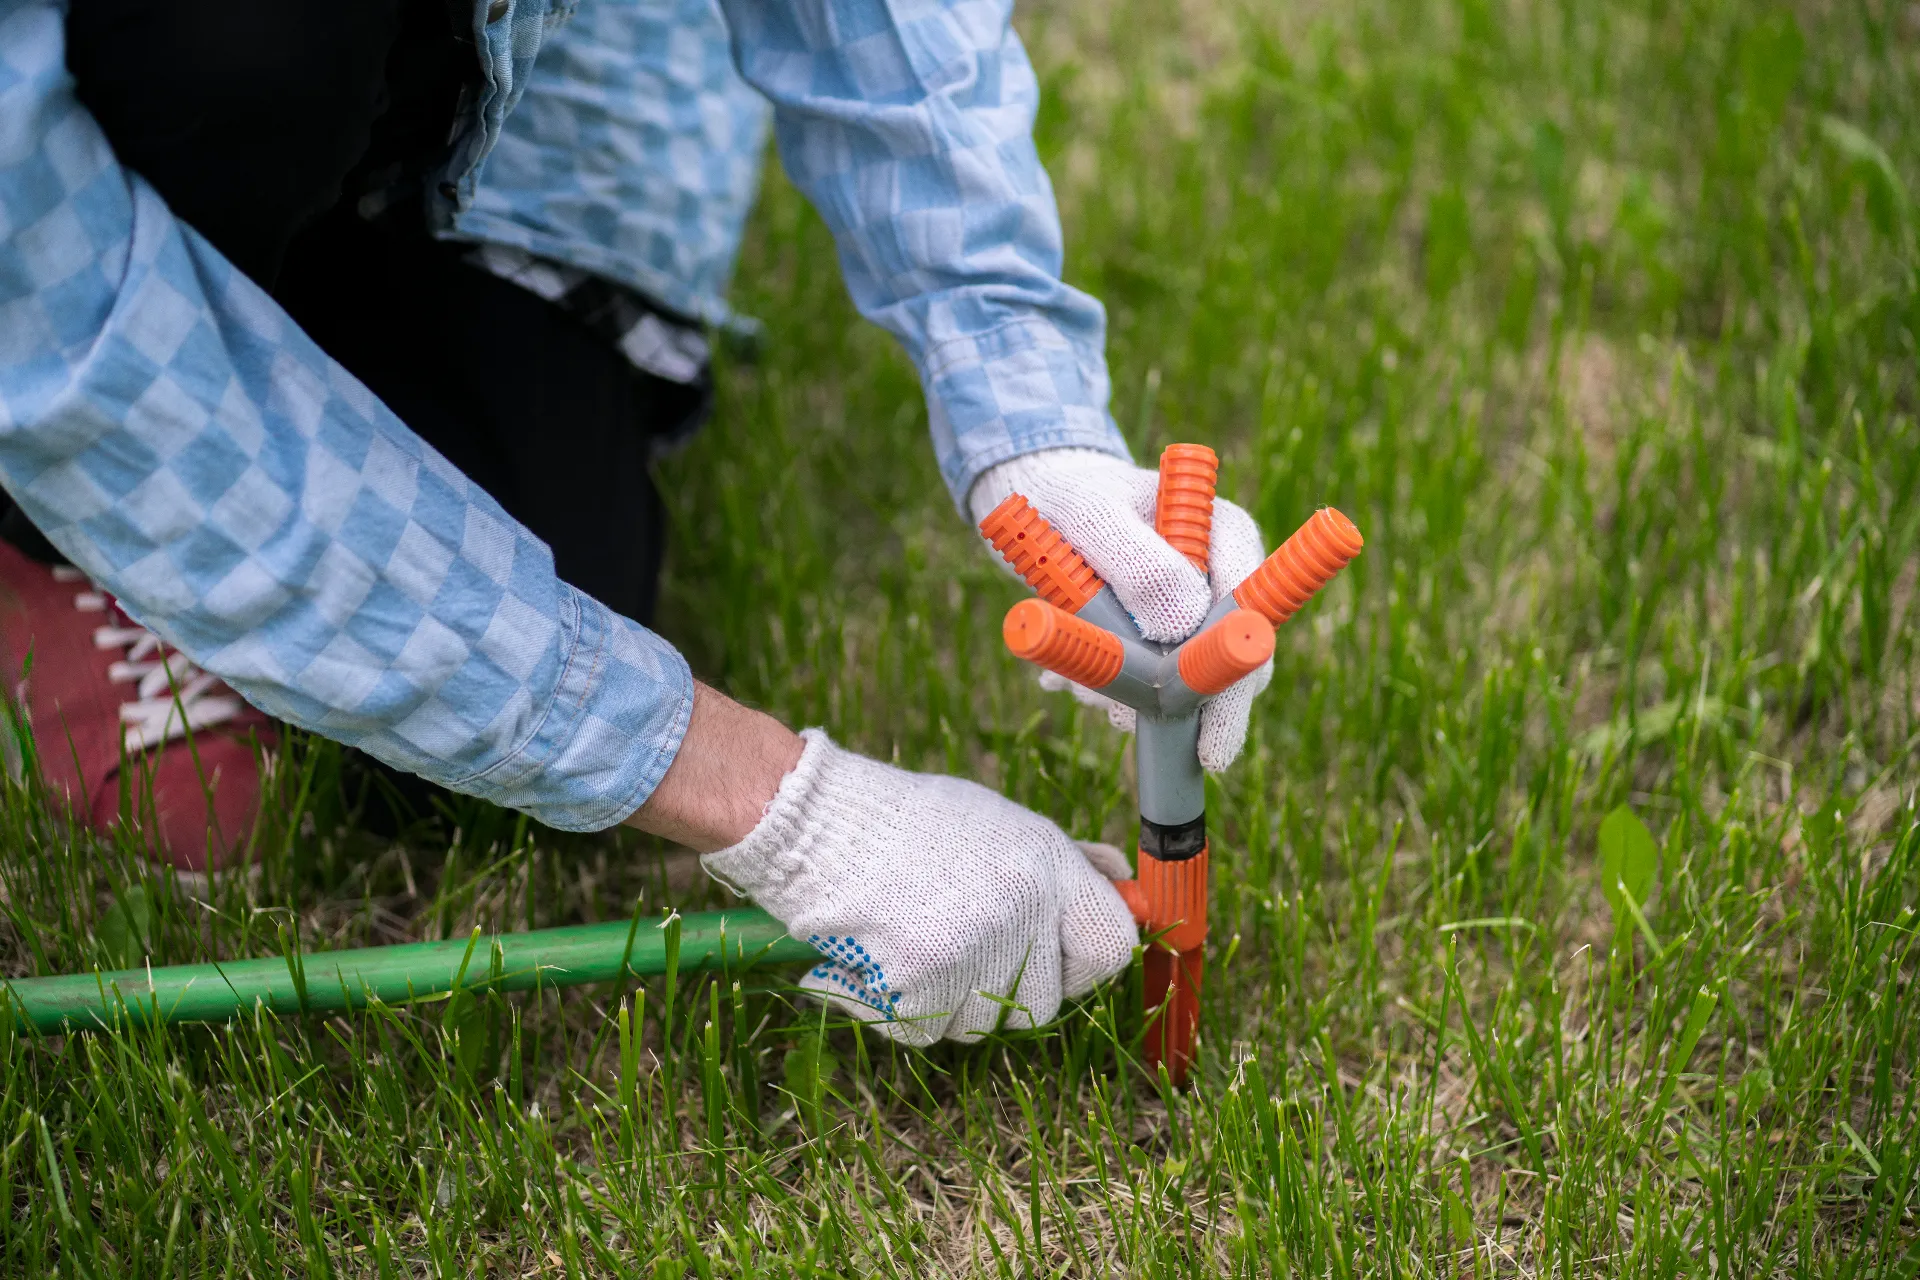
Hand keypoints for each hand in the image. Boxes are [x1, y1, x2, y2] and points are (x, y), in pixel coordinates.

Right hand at [699, 730, 1138, 1044]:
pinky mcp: (918, 993)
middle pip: (1046, 1004)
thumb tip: (1126, 887)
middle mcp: (1017, 913)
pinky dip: (907, 1008)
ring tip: (919, 939)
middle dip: (1013, 989)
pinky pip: (930, 1031)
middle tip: (968, 946)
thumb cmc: (911, 824)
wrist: (817, 826)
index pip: (1111, 946)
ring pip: (984, 1025)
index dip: (1087, 962)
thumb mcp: (1002, 823)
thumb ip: (1065, 862)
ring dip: (957, 1001)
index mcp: (1044, 866)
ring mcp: (968, 958)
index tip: (1062, 958)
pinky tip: (886, 957)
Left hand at [968, 447, 1272, 770]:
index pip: (1249, 610)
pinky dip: (1108, 690)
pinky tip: (1067, 678)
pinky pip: (1143, 681)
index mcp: (1223, 534)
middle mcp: (1217, 576)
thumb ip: (1140, 563)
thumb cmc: (1072, 493)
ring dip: (1132, 698)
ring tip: (1079, 687)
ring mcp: (1188, 611)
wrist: (1038, 498)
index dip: (1238, 670)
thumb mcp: (1093, 514)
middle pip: (1229, 658)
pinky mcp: (1154, 637)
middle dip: (1189, 703)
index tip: (1216, 725)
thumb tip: (1182, 626)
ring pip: (1182, 679)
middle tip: (1164, 743)